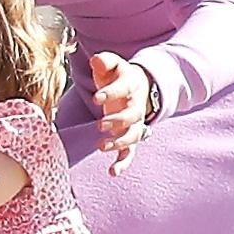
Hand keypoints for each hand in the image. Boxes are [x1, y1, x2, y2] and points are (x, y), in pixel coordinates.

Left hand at [90, 52, 150, 176]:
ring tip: (101, 146)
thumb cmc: (117, 76)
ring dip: (119, 142)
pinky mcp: (131, 137)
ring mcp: (135, 123)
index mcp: (131, 85)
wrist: (137, 86)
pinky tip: (112, 173)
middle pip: (131, 116)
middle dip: (116, 121)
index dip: (110, 93)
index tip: (96, 98)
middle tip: (100, 125)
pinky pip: (130, 152)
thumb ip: (104, 61)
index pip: (123, 88)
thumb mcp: (112, 65)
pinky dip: (123, 163)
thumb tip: (96, 60)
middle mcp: (136, 106)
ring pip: (132, 136)